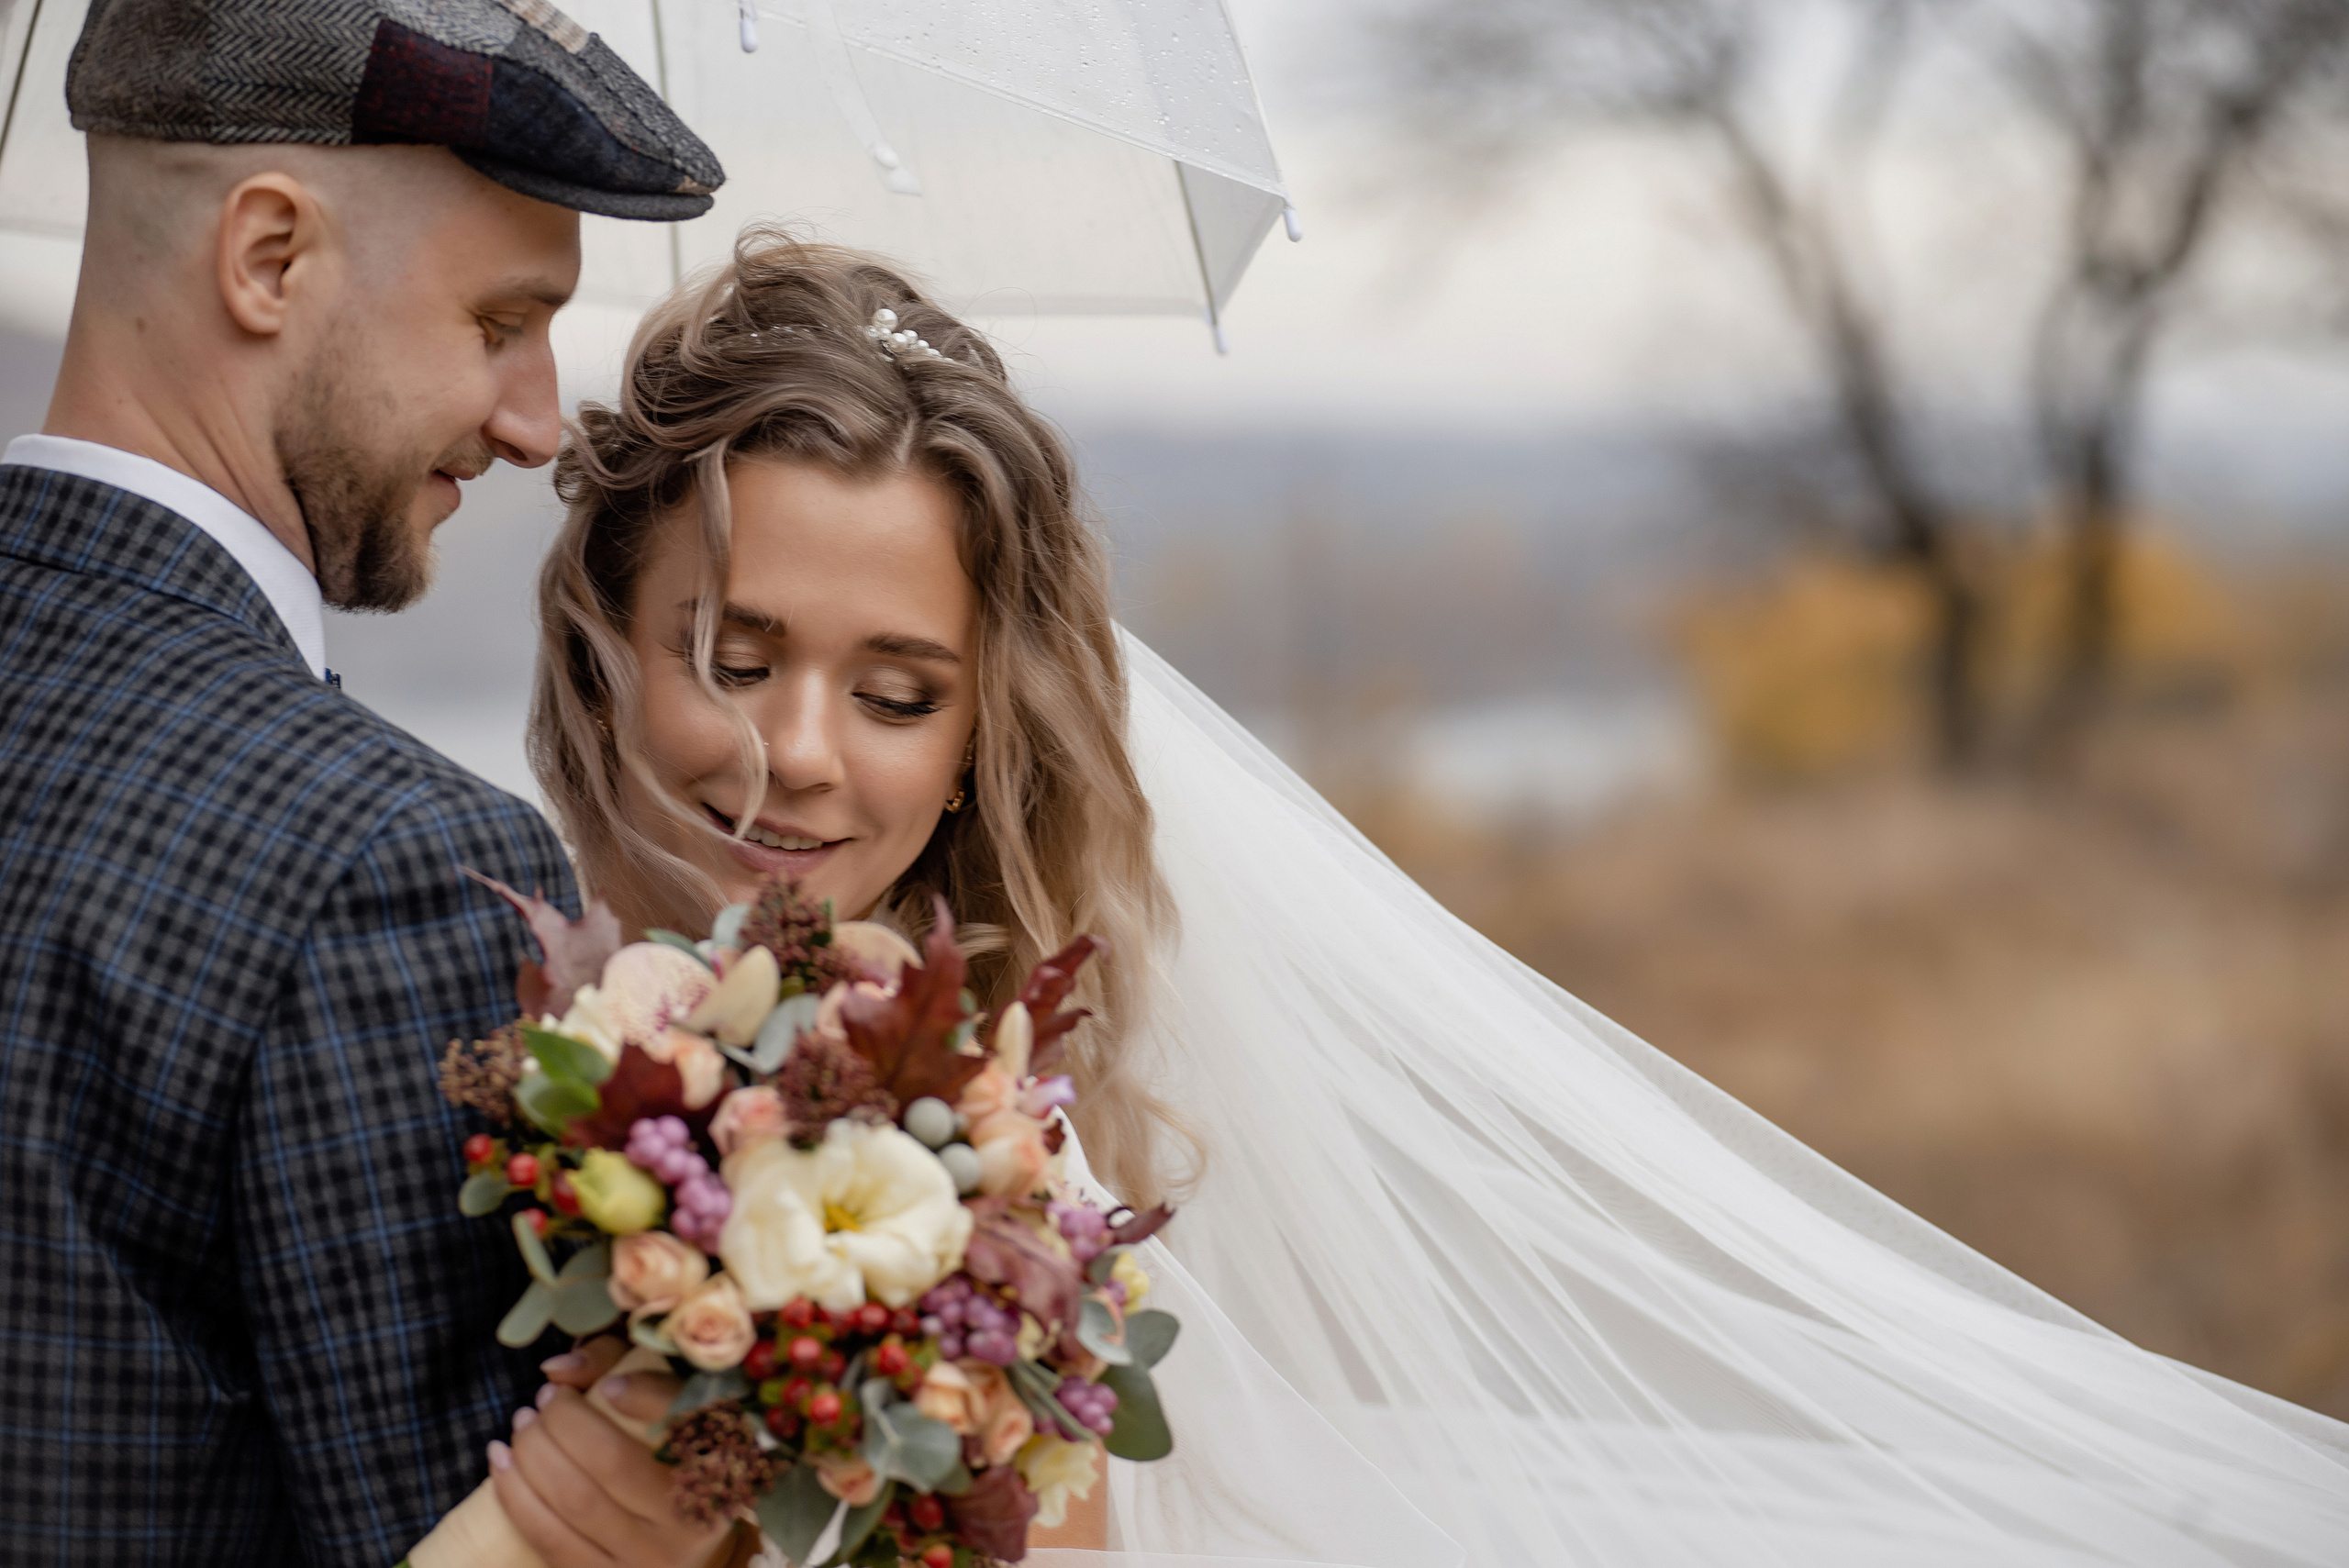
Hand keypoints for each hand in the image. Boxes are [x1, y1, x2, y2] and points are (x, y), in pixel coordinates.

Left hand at [489, 1338, 726, 1567]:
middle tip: (544, 1398)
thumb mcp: (656, 1395)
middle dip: (563, 1421)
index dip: (646, 1396)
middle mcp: (690, 1519)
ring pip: (576, 1501)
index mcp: (723, 1465)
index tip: (610, 1384)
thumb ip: (614, 1362)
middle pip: (613, 1461)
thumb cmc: (665, 1448)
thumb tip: (556, 1371)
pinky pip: (550, 1540)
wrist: (673, 1540)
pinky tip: (499, 1461)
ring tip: (522, 1423)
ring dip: (532, 1454)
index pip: (687, 1424)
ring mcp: (648, 1558)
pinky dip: (515, 1497)